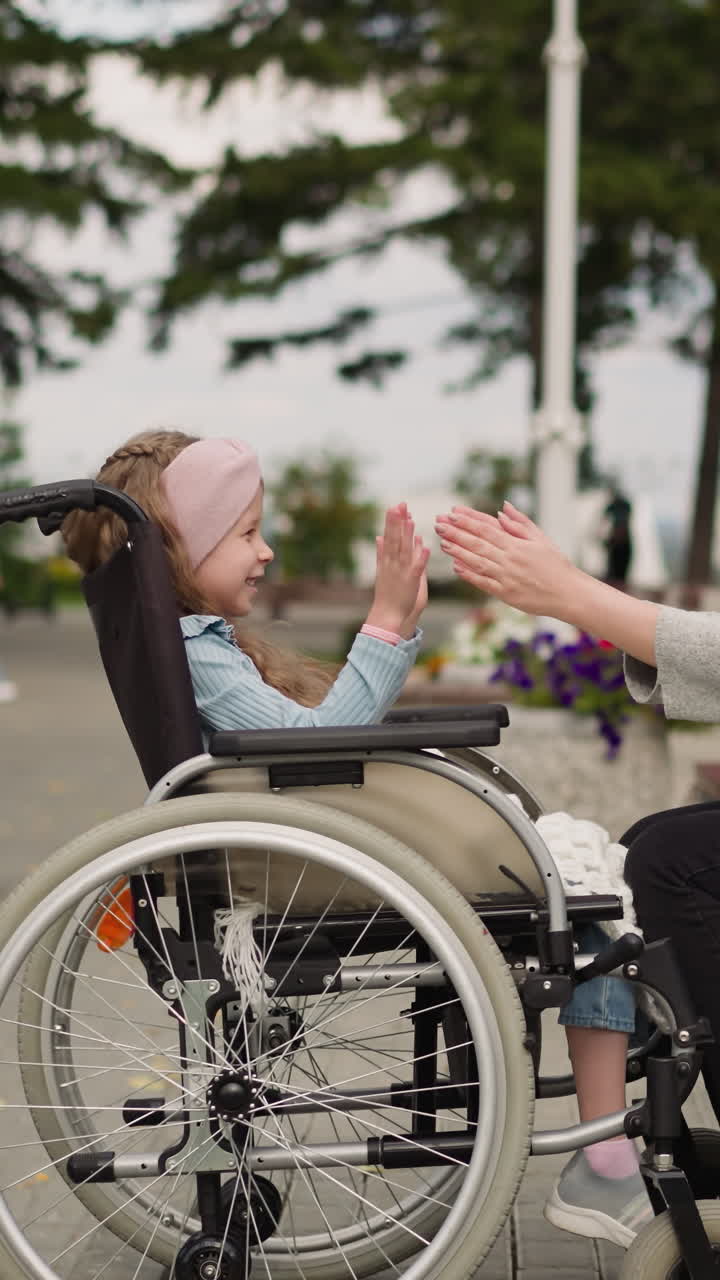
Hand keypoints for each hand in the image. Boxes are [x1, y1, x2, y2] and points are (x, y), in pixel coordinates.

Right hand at [367, 504, 429, 637]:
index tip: (395, 506)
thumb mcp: (381, 570)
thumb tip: (378, 536)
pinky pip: (416, 568)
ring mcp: (401, 572)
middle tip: (400, 505)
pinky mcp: (410, 582)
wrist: (386, 614)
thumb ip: (381, 553)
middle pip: (395, 539)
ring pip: (405, 550)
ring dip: (407, 535)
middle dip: (397, 522)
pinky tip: (426, 547)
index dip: (392, 521)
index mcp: (387, 560)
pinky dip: (421, 558)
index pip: (389, 536)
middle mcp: (392, 563)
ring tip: (410, 519)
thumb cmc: (386, 594)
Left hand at [434, 500, 581, 618]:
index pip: (487, 529)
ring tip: (443, 542)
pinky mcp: (506, 594)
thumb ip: (520, 524)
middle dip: (456, 533)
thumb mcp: (541, 539)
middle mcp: (509, 560)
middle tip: (439, 524)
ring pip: (477, 562)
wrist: (568, 593)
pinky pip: (483, 583)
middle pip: (477, 543)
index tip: (452, 513)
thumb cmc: (556, 564)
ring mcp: (506, 577)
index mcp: (517, 545)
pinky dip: (469, 575)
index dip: (468, 521)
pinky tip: (456, 567)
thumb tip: (502, 508)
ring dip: (458, 552)